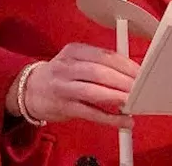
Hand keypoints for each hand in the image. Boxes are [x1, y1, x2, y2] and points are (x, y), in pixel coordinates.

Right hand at [19, 43, 136, 127]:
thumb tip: (131, 72)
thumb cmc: (60, 76)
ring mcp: (63, 88)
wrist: (30, 90)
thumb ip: (99, 63)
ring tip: (133, 101)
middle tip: (141, 88)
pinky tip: (123, 121)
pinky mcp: (64, 107)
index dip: (125, 64)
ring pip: (94, 91)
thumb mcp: (75, 60)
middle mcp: (66, 67)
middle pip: (100, 72)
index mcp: (74, 51)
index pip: (104, 55)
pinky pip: (90, 113)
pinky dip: (110, 118)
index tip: (141, 72)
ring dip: (117, 97)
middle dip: (124, 81)